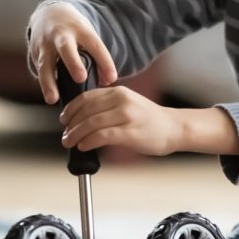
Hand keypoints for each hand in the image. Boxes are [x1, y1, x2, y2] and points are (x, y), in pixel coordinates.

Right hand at [28, 2, 117, 103]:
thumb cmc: (76, 31)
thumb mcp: (88, 36)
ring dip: (49, 82)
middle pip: (66, 48)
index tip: (112, 78)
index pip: (95, 45)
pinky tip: (50, 97)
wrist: (49, 13)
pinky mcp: (35, 53)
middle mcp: (61, 34)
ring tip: (53, 99)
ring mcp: (45, 43)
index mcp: (80, 29)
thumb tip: (107, 81)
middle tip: (81, 78)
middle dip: (73, 63)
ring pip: (45, 63)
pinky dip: (44, 84)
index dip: (104, 61)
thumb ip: (98, 57)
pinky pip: (40, 70)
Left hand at [60, 86, 180, 155]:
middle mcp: (122, 101)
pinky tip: (84, 146)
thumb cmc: (150, 120)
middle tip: (65, 135)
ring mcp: (127, 116)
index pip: (86, 98)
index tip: (64, 120)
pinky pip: (103, 136)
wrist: (174, 128)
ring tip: (70, 143)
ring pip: (91, 123)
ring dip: (76, 134)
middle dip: (71, 125)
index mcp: (119, 92)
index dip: (70, 109)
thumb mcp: (128, 103)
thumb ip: (108, 105)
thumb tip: (82, 118)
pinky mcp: (131, 132)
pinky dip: (89, 141)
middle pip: (86, 111)